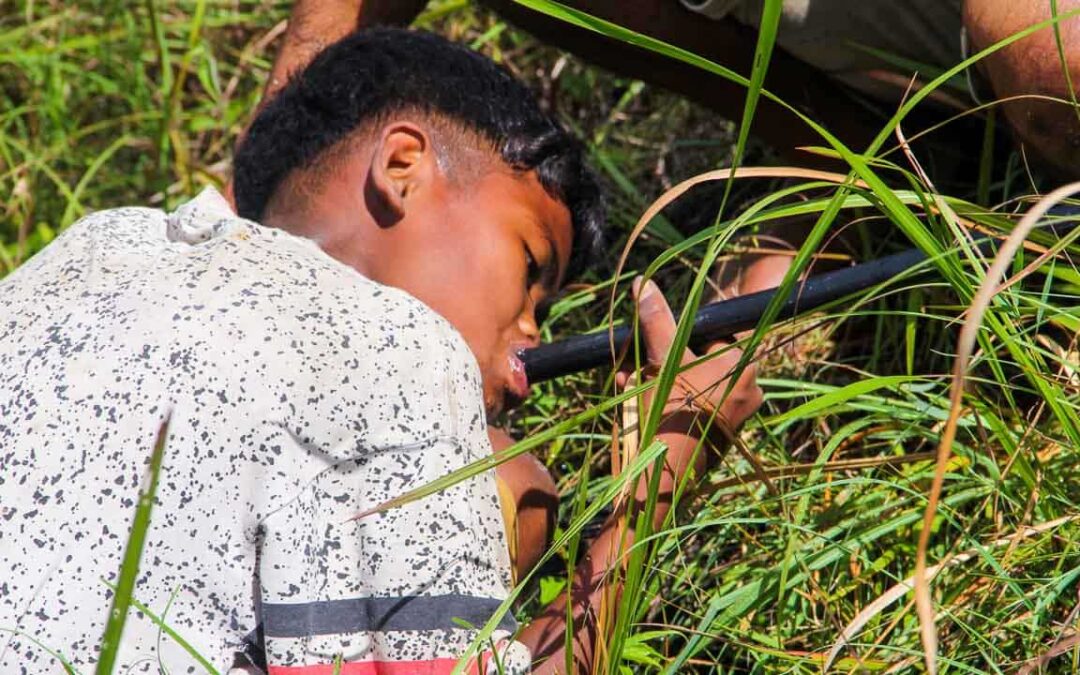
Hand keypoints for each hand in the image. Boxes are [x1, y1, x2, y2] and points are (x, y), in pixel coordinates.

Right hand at [621, 277, 761, 460]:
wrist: (662, 480)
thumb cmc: (667, 414)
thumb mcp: (661, 361)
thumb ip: (657, 321)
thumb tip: (642, 281)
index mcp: (744, 366)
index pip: (720, 332)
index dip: (688, 333)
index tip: (665, 341)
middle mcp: (749, 391)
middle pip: (704, 358)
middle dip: (668, 358)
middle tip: (641, 364)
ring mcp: (736, 417)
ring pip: (696, 384)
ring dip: (663, 380)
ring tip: (632, 384)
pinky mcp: (721, 438)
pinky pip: (696, 408)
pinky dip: (670, 402)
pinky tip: (639, 406)